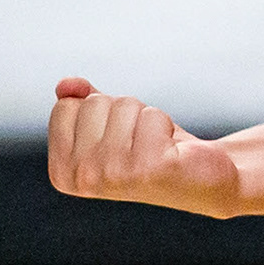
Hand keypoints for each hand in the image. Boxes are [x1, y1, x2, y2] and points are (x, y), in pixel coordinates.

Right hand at [45, 76, 245, 215]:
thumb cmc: (150, 148)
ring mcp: (113, 176)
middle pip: (94, 103)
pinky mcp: (148, 170)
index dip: (97, 111)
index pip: (65, 106)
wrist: (201, 178)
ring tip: (154, 145)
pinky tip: (169, 151)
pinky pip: (152, 116)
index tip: (114, 136)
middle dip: (123, 112)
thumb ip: (81, 104)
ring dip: (146, 118)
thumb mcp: (109, 124)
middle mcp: (83, 179)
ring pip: (125, 105)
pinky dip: (165, 125)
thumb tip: (65, 85)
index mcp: (62, 172)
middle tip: (138, 141)